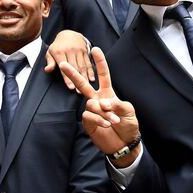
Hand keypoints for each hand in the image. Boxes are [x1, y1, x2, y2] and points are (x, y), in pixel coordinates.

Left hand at [44, 30, 93, 89]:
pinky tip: (92, 79)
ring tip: (86, 88)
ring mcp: (79, 50)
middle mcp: (70, 50)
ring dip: (85, 77)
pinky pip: (89, 62)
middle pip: (75, 68)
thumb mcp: (50, 52)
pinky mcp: (86, 50)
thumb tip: (47, 70)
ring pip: (83, 66)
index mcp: (60, 52)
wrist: (68, 34)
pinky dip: (91, 71)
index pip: (64, 68)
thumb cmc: (58, 46)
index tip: (71, 87)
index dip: (68, 78)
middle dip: (78, 80)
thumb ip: (50, 62)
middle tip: (79, 92)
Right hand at [58, 47, 139, 166]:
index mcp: (108, 93)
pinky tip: (107, 125)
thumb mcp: (128, 111)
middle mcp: (97, 100)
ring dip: (103, 111)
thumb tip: (103, 103)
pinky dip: (100, 119)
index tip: (95, 49)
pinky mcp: (88, 122)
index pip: (103, 75)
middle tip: (64, 64)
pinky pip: (89, 116)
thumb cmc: (128, 125)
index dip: (100, 62)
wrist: (124, 143)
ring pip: (90, 104)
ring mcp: (92, 111)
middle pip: (83, 84)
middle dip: (74, 74)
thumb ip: (117, 104)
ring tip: (114, 120)